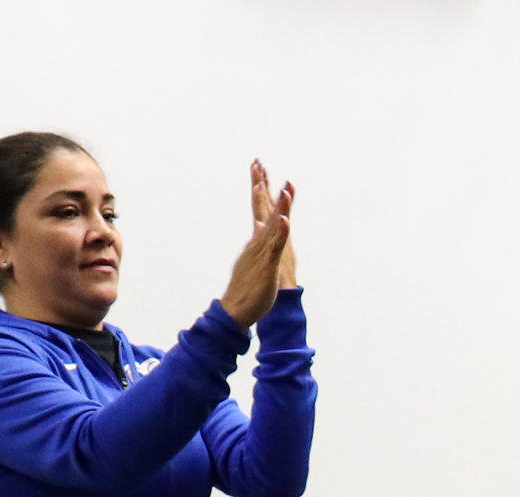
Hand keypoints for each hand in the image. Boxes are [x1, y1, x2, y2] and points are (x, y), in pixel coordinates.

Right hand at [220, 159, 293, 327]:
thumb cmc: (247, 289)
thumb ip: (259, 245)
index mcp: (256, 241)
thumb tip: (259, 228)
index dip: (259, 190)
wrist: (235, 310)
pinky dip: (280, 232)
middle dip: (261, 186)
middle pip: (260, 209)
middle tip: (259, 163)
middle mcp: (257, 242)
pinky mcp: (267, 265)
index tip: (258, 169)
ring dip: (276, 206)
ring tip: (280, 187)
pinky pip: (275, 246)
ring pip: (270, 224)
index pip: (258, 209)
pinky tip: (284, 219)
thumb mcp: (255, 262)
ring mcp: (261, 252)